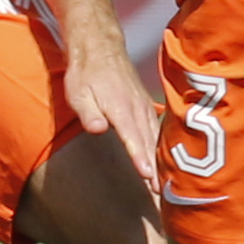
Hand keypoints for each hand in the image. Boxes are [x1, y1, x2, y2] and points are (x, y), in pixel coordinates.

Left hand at [63, 29, 159, 182]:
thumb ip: (88, 112)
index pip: (132, 137)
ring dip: (162, 161)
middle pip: (148, 142)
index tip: (148, 177)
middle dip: (156, 169)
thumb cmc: (85, 74)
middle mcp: (136, 108)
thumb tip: (97, 129)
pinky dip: (162, 147)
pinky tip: (166, 163)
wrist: (99, 48)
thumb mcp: (77, 92)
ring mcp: (144, 106)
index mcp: (120, 107)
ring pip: (156, 137)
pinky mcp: (146, 106)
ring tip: (166, 185)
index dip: (140, 158)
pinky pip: (157, 129)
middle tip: (161, 195)